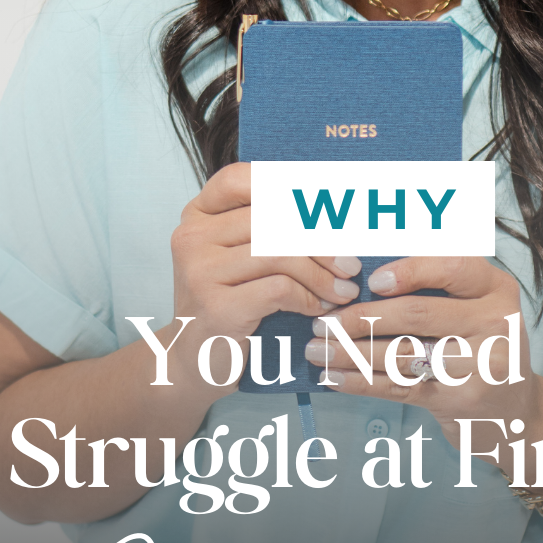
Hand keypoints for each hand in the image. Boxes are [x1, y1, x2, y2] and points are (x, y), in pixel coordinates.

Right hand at [171, 162, 361, 373]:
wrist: (193, 363)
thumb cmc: (229, 303)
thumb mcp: (241, 258)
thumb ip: (270, 228)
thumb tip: (332, 205)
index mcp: (197, 215)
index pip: (243, 179)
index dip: (288, 186)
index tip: (326, 208)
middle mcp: (192, 236)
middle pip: (272, 218)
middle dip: (322, 242)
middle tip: (350, 264)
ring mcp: (199, 271)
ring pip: (280, 253)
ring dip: (322, 273)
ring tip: (343, 290)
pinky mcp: (215, 306)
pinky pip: (279, 288)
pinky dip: (309, 297)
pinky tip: (319, 308)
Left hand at [303, 257, 542, 456]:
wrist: (515, 411)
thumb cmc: (480, 346)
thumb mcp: (475, 307)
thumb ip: (437, 288)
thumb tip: (361, 276)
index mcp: (496, 289)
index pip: (453, 268)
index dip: (410, 271)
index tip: (372, 281)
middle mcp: (496, 324)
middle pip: (418, 314)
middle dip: (361, 317)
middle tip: (323, 321)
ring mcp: (482, 366)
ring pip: (403, 354)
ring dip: (351, 352)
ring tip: (317, 349)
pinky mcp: (460, 400)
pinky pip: (400, 387)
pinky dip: (361, 381)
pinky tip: (334, 377)